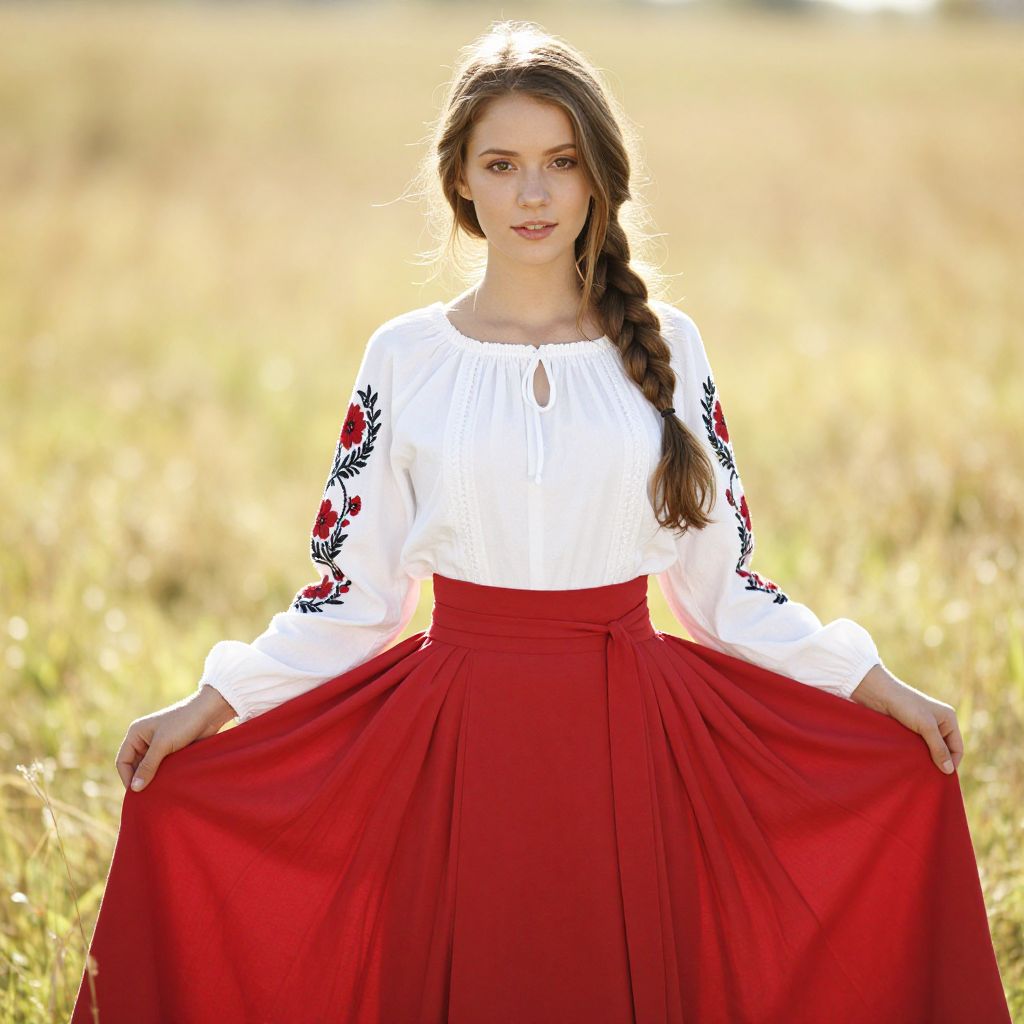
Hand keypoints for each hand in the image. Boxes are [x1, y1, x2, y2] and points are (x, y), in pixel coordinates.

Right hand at [115, 684, 237, 793]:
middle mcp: (144, 738)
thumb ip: (148, 766)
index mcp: (136, 733)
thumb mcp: (163, 745)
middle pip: (135, 765)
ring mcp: (158, 743)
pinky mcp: (171, 748)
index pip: (123, 761)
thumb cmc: (184, 723)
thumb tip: (134, 789)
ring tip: (158, 791)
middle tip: (149, 796)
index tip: (138, 794)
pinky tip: (168, 784)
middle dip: (140, 779)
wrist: (210, 712)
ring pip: (148, 767)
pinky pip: (161, 765)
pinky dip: (162, 774)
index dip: (127, 778)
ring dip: (152, 778)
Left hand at [850, 663, 962, 774]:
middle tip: (931, 777)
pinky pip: (919, 746)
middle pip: (945, 750)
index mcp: (949, 719)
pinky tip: (912, 763)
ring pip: (931, 749)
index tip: (941, 777)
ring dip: (927, 759)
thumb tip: (949, 771)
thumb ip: (938, 748)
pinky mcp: (911, 729)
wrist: (880, 694)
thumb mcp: (926, 727)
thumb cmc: (906, 706)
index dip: (952, 763)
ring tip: (921, 772)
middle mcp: (939, 722)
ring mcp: (925, 726)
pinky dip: (918, 754)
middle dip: (939, 762)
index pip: (957, 748)